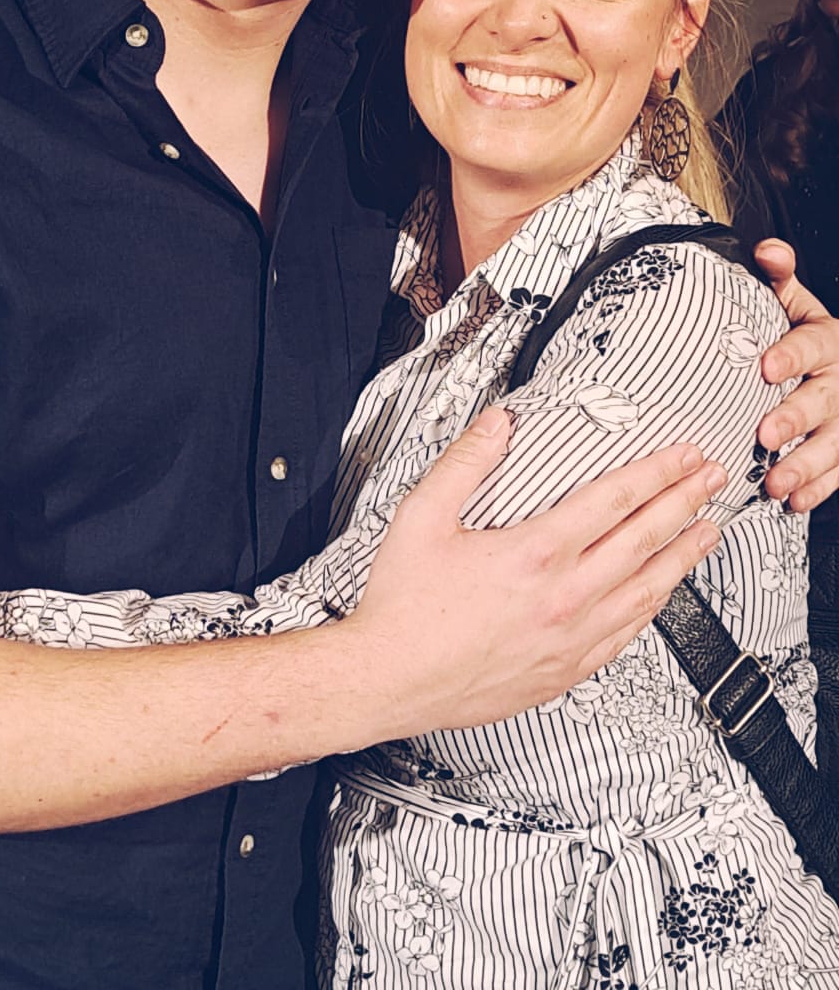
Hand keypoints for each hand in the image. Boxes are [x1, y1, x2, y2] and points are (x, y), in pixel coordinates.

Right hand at [346, 407, 723, 735]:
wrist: (390, 678)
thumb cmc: (404, 605)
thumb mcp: (423, 516)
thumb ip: (466, 462)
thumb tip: (499, 423)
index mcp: (534, 552)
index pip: (614, 499)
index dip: (655, 471)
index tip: (681, 455)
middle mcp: (564, 596)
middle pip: (643, 538)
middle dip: (684, 502)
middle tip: (712, 479)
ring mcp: (571, 637)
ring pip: (647, 589)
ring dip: (682, 554)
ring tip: (708, 532)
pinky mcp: (566, 670)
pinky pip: (627, 634)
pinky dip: (654, 606)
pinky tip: (663, 592)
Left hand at [752, 238, 838, 511]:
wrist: (838, 366)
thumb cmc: (803, 335)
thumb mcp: (795, 304)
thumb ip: (779, 279)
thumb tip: (767, 250)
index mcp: (827, 341)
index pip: (811, 345)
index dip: (790, 355)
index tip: (765, 367)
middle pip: (822, 400)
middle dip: (796, 418)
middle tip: (766, 433)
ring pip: (833, 444)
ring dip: (805, 465)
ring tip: (776, 482)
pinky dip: (818, 489)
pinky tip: (795, 501)